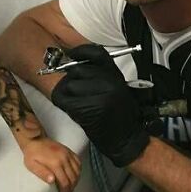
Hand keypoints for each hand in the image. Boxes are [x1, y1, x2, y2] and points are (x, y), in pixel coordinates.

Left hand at [23, 137, 81, 191]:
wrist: (34, 139)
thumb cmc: (32, 153)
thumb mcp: (31, 165)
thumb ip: (42, 173)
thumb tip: (52, 181)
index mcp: (55, 163)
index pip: (65, 182)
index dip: (65, 191)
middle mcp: (64, 158)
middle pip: (73, 178)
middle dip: (71, 188)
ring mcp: (67, 154)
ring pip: (78, 171)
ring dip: (76, 180)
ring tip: (71, 186)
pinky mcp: (68, 151)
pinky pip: (78, 162)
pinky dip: (78, 170)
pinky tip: (74, 174)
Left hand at [50, 44, 148, 167]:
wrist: (127, 139)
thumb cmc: (121, 117)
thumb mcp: (117, 88)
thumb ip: (100, 75)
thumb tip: (75, 65)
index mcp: (116, 74)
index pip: (95, 52)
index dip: (80, 52)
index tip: (72, 55)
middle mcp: (109, 81)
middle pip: (76, 70)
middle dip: (72, 80)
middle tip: (77, 94)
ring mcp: (100, 94)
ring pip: (68, 85)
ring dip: (67, 94)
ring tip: (78, 104)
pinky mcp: (88, 108)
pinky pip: (63, 99)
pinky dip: (63, 103)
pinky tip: (73, 110)